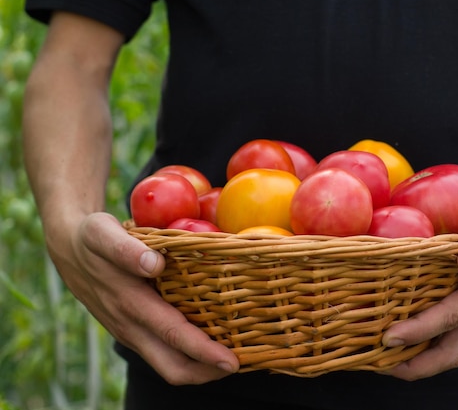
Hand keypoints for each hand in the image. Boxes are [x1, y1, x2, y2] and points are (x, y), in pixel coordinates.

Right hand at [50, 212, 239, 384]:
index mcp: (129, 304)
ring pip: (168, 364)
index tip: (232, 360)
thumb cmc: (92, 239)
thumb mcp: (102, 234)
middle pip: (173, 367)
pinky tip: (209, 342)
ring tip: (232, 358)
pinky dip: (188, 356)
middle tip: (241, 364)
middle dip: (207, 372)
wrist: (67, 248)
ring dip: (200, 367)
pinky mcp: (133, 330)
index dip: (203, 351)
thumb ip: (126, 249)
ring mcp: (131, 332)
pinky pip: (163, 353)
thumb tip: (154, 263)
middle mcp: (130, 326)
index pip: (172, 335)